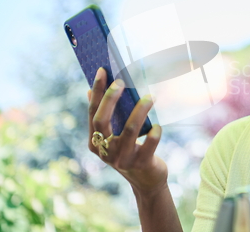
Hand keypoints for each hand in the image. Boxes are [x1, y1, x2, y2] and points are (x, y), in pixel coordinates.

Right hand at [87, 67, 167, 194]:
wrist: (146, 180)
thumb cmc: (130, 150)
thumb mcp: (114, 136)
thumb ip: (104, 116)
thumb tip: (91, 91)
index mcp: (95, 142)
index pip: (92, 112)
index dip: (97, 91)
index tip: (103, 71)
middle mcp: (105, 151)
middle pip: (102, 120)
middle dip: (111, 98)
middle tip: (122, 80)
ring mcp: (122, 159)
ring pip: (129, 130)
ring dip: (140, 110)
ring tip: (151, 97)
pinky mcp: (141, 164)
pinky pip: (148, 145)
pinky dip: (154, 133)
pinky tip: (158, 126)